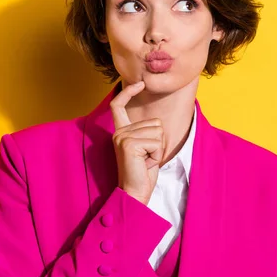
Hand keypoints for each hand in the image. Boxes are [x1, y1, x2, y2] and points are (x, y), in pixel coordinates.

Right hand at [110, 81, 164, 204]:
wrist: (135, 192)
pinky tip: (146, 164)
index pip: (118, 105)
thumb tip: (157, 123)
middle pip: (154, 122)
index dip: (128, 92)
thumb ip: (146, 132)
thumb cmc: (143, 172)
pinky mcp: (129, 144)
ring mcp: (122, 137)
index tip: (140, 83)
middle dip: (159, 142)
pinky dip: (157, 155)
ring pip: (158, 131)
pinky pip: (156, 142)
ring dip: (158, 149)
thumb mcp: (146, 148)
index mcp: (120, 131)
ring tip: (146, 161)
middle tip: (146, 158)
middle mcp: (118, 132)